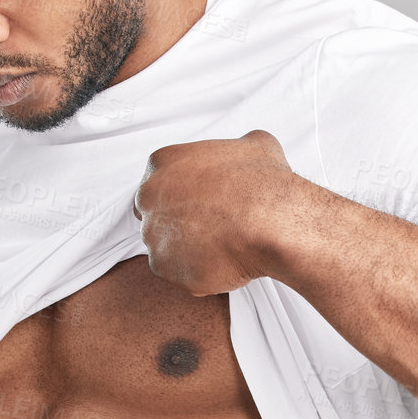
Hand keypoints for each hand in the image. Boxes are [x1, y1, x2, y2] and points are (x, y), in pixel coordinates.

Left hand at [132, 129, 295, 294]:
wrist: (269, 223)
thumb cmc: (262, 185)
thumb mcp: (257, 145)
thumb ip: (237, 149)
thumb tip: (247, 151)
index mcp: (163, 163)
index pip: (157, 183)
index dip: (180, 197)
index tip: (200, 205)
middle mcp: (149, 198)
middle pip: (154, 215)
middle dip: (179, 224)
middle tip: (210, 228)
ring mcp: (153, 234)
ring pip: (166, 247)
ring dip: (189, 250)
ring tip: (223, 247)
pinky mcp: (163, 267)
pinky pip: (178, 273)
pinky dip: (198, 272)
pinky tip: (223, 263)